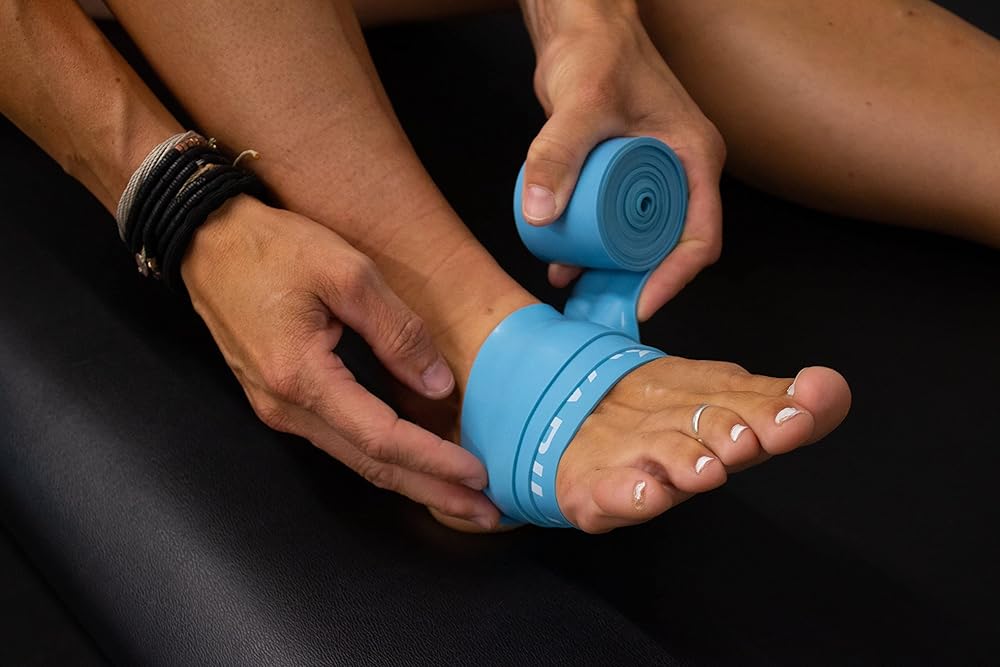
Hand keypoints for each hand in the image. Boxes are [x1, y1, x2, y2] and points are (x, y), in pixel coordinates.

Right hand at [181, 195, 499, 528]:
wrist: (207, 242)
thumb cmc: (272, 248)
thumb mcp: (346, 272)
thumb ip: (396, 331)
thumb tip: (438, 384)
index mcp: (301, 377)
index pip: (381, 438)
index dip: (433, 461)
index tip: (478, 475)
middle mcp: (286, 407)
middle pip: (371, 466)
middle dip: (432, 492)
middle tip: (485, 512)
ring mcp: (279, 409)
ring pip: (356, 459)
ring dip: (412, 481)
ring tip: (460, 497)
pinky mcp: (281, 400)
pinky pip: (341, 442)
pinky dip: (384, 459)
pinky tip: (414, 465)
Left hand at [519, 1, 725, 318]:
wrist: (579, 28)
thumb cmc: (596, 51)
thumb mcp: (580, 104)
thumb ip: (558, 153)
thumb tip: (538, 214)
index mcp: (694, 158)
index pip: (700, 235)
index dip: (674, 278)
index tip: (641, 303)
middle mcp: (681, 171)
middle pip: (670, 246)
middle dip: (638, 283)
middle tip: (604, 307)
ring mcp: (653, 176)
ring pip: (641, 240)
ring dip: (613, 270)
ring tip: (579, 292)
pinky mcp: (625, 176)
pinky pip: (617, 224)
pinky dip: (594, 247)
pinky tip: (564, 264)